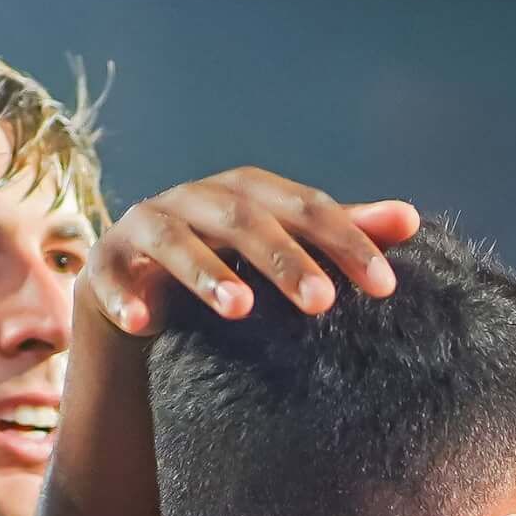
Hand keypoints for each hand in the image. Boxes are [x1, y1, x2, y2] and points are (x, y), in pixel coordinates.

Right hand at [85, 166, 419, 335]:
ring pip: (175, 239)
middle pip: (244, 219)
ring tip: (240, 309)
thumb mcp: (286, 250)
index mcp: (249, 193)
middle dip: (285, 259)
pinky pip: (108, 274)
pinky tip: (143, 322)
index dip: (347, 243)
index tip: (387, 288)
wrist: (143, 291)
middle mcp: (197, 199)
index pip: (306, 209)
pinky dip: (124, 296)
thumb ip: (342, 235)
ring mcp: (146, 225)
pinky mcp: (104, 261)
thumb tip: (411, 220)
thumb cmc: (230, 266)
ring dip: (206, 272)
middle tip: (323, 303)